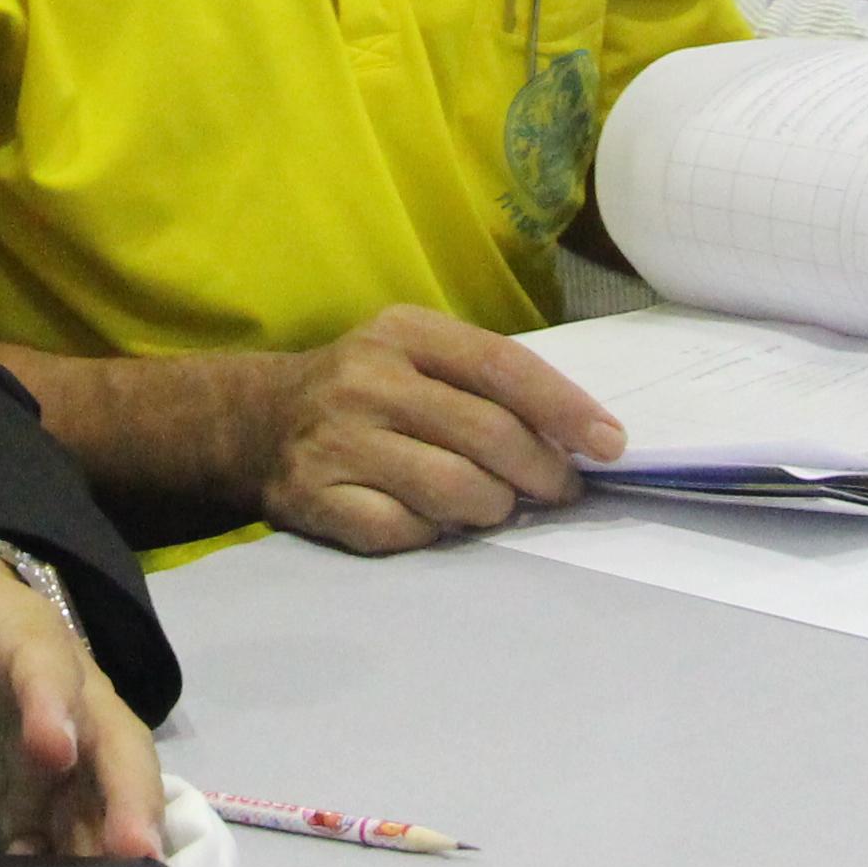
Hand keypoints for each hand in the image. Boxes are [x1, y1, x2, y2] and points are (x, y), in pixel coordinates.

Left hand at [0, 526, 157, 861]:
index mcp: (16, 634)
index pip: (41, 661)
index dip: (49, 700)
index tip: (51, 746)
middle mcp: (63, 694)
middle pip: (111, 740)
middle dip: (126, 794)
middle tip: (136, 853)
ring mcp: (63, 756)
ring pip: (106, 799)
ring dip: (115, 847)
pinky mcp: (46, 804)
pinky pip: (70, 842)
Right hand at [245, 304, 618, 556]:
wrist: (257, 423)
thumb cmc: (366, 391)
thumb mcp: (416, 355)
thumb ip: (487, 383)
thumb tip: (583, 437)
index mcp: (402, 332)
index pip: (501, 365)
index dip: (564, 407)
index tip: (610, 444)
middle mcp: (366, 380)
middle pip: (486, 433)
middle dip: (541, 472)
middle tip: (560, 491)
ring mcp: (336, 441)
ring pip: (452, 490)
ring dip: (492, 507)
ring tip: (495, 505)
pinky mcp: (314, 498)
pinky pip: (402, 531)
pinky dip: (432, 534)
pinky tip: (432, 521)